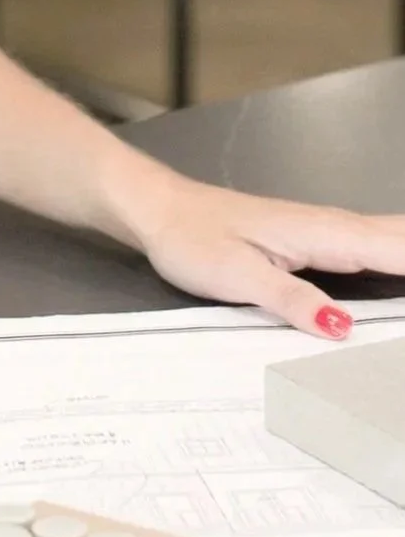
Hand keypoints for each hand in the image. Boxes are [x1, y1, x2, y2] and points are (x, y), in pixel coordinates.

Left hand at [107, 154, 404, 336]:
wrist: (157, 209)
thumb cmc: (190, 237)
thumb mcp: (234, 277)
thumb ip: (290, 299)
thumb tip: (343, 327)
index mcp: (320, 234)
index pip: (396, 251)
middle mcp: (331, 228)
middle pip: (404, 242)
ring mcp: (325, 232)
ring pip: (393, 242)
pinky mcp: (315, 240)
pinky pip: (375, 248)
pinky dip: (401, 257)